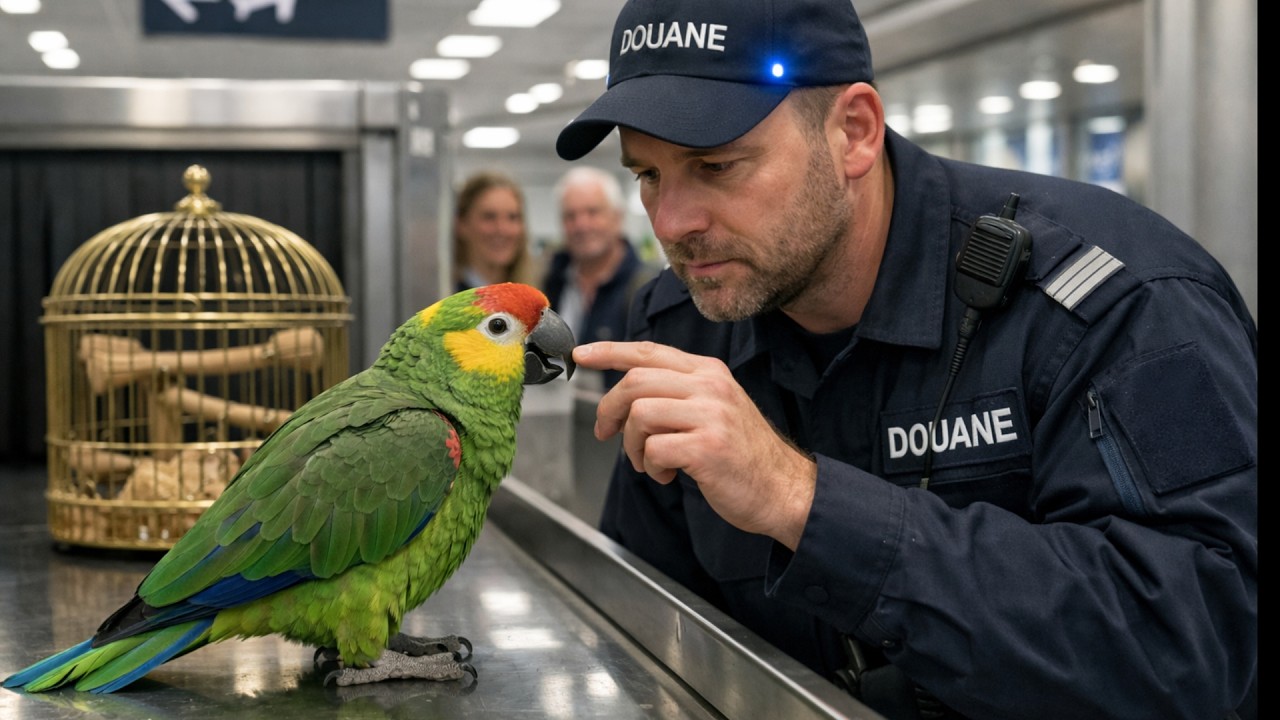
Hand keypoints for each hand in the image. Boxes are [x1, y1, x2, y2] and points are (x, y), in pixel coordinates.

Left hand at [573, 341, 816, 548]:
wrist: (784, 489)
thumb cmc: (743, 455)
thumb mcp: (714, 409)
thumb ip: (676, 395)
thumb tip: (624, 399)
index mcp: (709, 372)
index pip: (648, 351)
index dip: (609, 352)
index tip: (581, 356)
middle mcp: (710, 386)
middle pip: (636, 381)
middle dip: (610, 410)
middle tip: (607, 433)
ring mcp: (711, 415)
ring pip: (640, 414)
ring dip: (632, 445)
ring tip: (648, 462)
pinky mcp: (707, 447)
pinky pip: (654, 449)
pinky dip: (651, 467)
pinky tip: (668, 475)